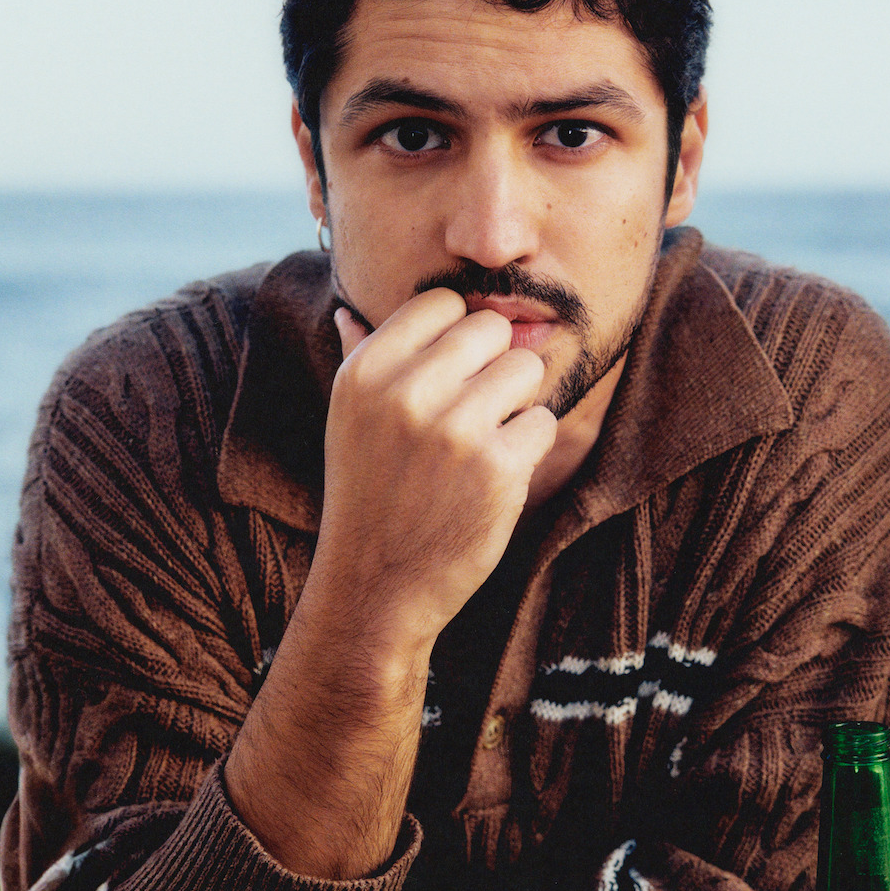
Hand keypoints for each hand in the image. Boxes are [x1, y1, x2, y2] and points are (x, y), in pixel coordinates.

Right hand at [224, 286, 555, 878]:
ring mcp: (455, 430)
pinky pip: (542, 422)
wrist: (375, 588)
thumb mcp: (348, 421)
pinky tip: (493, 476)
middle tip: (472, 410)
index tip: (450, 373)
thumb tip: (354, 308)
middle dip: (493, 364)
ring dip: (515, 403)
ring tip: (482, 442)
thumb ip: (360, 358)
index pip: (442, 302)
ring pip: (526, 368)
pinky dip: (527, 448)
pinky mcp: (498, 469)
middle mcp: (407, 392)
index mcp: (366, 371)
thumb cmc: (368, 494)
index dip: (457, 334)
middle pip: (491, 328)